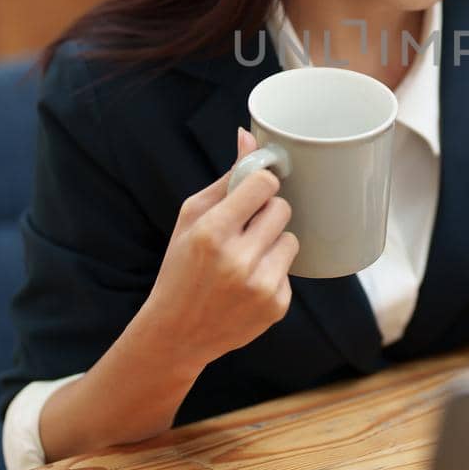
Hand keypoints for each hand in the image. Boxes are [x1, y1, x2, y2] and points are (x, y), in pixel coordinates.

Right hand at [140, 127, 298, 374]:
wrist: (176, 334)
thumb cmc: (180, 268)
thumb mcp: (191, 218)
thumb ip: (225, 178)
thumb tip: (248, 135)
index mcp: (213, 232)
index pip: (264, 183)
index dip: (261, 184)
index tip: (253, 191)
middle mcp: (239, 260)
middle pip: (282, 209)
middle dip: (266, 214)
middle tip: (244, 229)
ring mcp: (261, 286)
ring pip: (292, 239)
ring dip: (272, 243)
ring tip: (244, 258)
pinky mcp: (277, 306)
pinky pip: (290, 270)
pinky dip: (273, 272)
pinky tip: (247, 284)